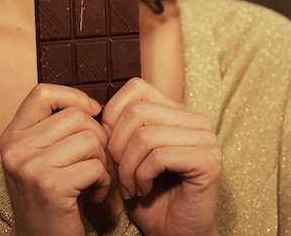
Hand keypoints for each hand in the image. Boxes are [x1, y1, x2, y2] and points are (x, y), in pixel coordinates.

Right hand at [0, 84, 109, 235]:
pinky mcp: (51, 187)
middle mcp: (16, 148)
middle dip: (96, 136)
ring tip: (92, 177)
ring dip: (102, 160)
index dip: (72, 96)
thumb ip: (56, 127)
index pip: (42, 93)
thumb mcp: (41, 155)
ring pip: (90, 140)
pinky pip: (95, 167)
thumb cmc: (51, 195)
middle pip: (75, 116)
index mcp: (12, 135)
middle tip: (94, 159)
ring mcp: (30, 167)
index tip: (91, 111)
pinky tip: (94, 194)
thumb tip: (93, 105)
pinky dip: (103, 182)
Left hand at [101, 78, 220, 235]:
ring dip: (127, 167)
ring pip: (145, 136)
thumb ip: (119, 126)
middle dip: (117, 146)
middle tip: (119, 172)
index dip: (114, 113)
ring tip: (130, 186)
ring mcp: (206, 139)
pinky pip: (158, 157)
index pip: (137, 87)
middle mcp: (196, 120)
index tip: (109, 143)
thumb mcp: (127, 153)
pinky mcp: (208, 161)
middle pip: (137, 112)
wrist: (175, 235)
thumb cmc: (149, 195)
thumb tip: (99, 110)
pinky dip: (142, 177)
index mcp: (178, 111)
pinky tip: (144, 190)